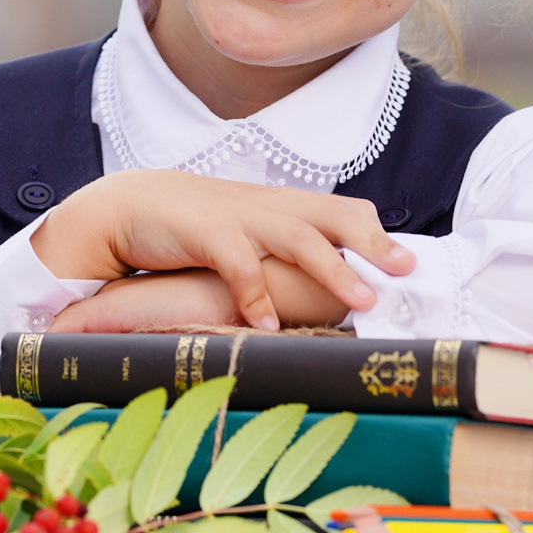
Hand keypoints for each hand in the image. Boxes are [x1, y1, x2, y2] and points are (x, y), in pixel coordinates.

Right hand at [29, 170, 412, 331]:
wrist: (123, 206)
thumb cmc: (189, 226)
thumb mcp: (241, 231)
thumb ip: (276, 247)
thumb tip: (319, 284)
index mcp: (277, 205)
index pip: (338, 209)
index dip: (374, 232)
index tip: (409, 261)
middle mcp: (265, 205)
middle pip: (331, 215)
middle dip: (372, 240)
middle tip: (406, 268)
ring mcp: (236, 216)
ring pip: (297, 237)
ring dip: (333, 269)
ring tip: (363, 300)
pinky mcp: (203, 232)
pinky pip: (238, 265)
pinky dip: (256, 296)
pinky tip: (269, 327)